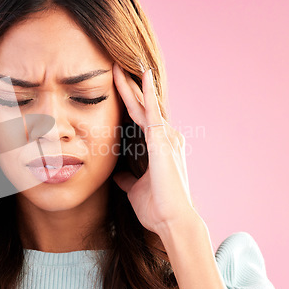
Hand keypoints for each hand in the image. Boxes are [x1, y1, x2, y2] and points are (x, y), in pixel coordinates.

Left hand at [112, 62, 195, 235]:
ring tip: (119, 66)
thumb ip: (128, 178)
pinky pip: (154, 110)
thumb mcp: (135, 189)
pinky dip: (148, 92)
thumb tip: (118, 175)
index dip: (130, 102)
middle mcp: (166, 137)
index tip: (118, 86)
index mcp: (160, 147)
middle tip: (116, 68)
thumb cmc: (157, 208)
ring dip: (133, 85)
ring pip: (146, 104)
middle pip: (143, 106)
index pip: (142, 118)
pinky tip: (143, 74)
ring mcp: (166, 137)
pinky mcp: (162, 140)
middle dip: (130, 87)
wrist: (172, 221)